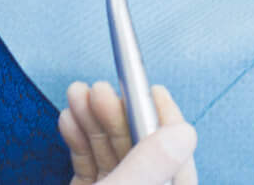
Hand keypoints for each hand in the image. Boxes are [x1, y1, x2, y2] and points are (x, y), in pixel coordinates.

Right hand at [60, 81, 198, 184]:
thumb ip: (150, 165)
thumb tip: (185, 132)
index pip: (176, 158)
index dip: (165, 119)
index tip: (153, 89)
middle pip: (139, 149)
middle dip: (116, 115)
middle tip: (97, 88)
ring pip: (111, 152)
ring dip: (92, 120)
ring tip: (75, 93)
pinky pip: (89, 162)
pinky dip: (78, 140)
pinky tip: (68, 119)